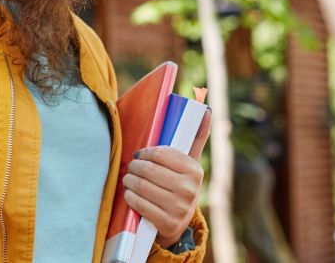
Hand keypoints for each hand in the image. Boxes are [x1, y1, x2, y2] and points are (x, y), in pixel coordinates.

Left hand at [121, 108, 211, 246]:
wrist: (177, 223)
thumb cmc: (179, 184)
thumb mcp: (189, 163)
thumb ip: (196, 137)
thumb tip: (206, 110)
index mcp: (194, 170)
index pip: (160, 153)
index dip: (145, 153)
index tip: (141, 155)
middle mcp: (189, 189)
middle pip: (148, 170)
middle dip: (134, 166)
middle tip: (131, 167)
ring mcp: (178, 208)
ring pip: (141, 186)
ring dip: (129, 180)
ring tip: (128, 178)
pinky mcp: (166, 223)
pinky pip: (138, 203)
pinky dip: (130, 196)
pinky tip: (130, 193)